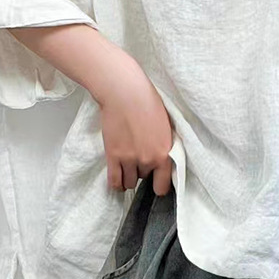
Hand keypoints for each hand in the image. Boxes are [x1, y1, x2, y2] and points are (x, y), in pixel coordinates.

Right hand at [96, 50, 174, 195]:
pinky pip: (114, 181)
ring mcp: (129, 160)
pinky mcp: (113, 156)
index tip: (157, 180)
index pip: (163, 185)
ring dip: (129, 175)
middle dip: (143, 170)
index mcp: (164, 153)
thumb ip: (164, 145)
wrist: (125, 92)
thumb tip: (163, 157)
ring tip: (128, 163)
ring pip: (129, 182)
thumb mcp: (165, 125)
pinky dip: (116, 183)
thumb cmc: (148, 102)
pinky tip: (118, 178)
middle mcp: (147, 160)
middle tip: (140, 156)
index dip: (159, 184)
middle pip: (145, 178)